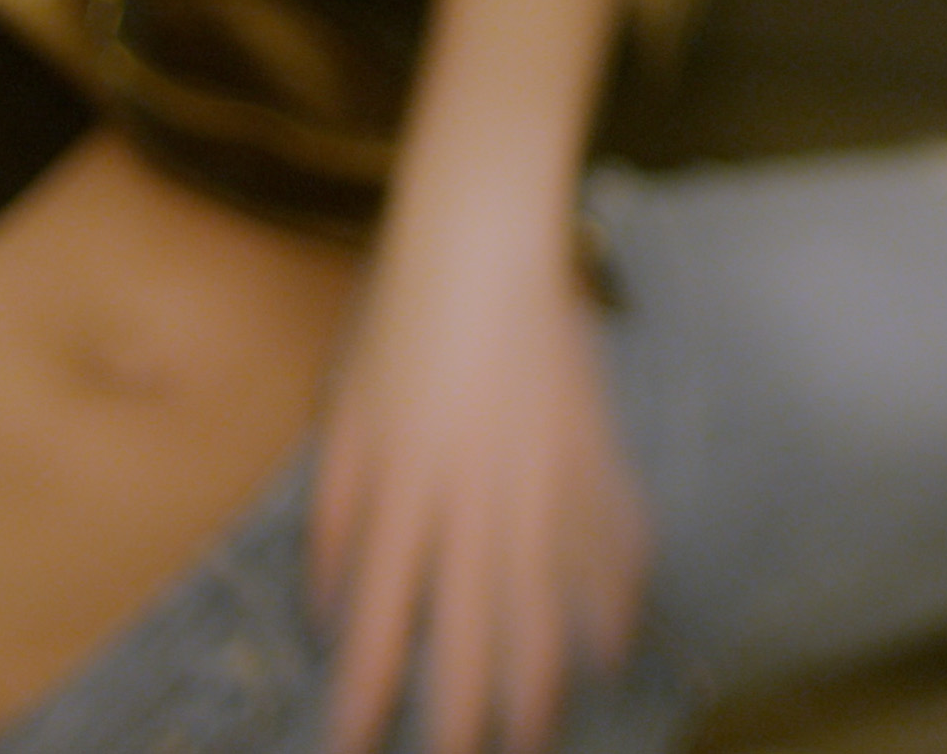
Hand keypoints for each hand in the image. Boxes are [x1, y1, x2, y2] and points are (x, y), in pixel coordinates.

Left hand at [309, 218, 649, 753]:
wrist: (486, 243)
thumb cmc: (401, 321)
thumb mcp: (345, 415)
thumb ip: (341, 514)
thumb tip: (335, 602)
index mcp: (404, 491)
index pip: (383, 620)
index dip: (369, 694)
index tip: (355, 746)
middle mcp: (476, 500)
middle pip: (471, 630)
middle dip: (463, 713)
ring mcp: (545, 480)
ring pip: (545, 601)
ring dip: (539, 676)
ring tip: (536, 731)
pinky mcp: (595, 452)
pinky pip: (608, 542)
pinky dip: (610, 599)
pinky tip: (611, 645)